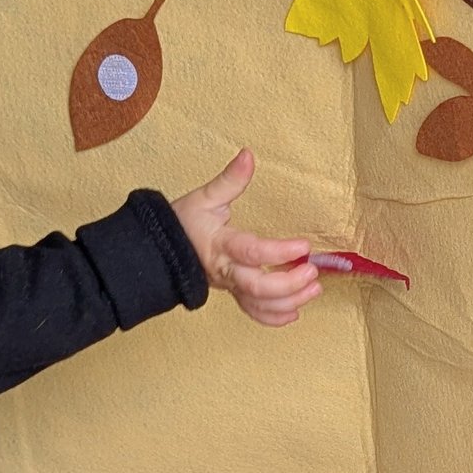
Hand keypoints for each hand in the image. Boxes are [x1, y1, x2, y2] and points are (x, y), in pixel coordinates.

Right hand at [172, 149, 320, 327]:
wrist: (158, 252)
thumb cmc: (182, 224)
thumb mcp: (204, 198)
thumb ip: (230, 179)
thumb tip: (248, 155)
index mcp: (220, 245)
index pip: (251, 252)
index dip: (279, 252)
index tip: (304, 246)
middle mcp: (225, 270)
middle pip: (256, 288)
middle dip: (288, 284)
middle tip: (312, 272)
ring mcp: (229, 286)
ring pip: (258, 304)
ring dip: (289, 302)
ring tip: (314, 289)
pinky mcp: (231, 294)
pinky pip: (252, 312)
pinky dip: (274, 317)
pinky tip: (294, 312)